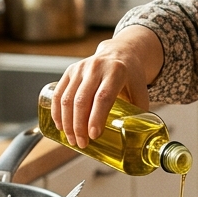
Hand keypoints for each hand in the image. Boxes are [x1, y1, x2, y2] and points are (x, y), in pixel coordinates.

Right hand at [52, 26, 162, 147]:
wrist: (119, 53)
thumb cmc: (131, 77)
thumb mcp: (140, 91)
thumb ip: (138, 112)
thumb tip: (134, 138)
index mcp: (116, 72)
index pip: (103, 97)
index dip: (96, 117)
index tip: (94, 135)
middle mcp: (96, 68)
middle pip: (82, 100)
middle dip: (79, 126)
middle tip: (82, 143)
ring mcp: (81, 68)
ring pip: (67, 98)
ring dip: (67, 122)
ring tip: (72, 139)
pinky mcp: (70, 71)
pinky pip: (58, 93)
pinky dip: (57, 112)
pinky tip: (60, 126)